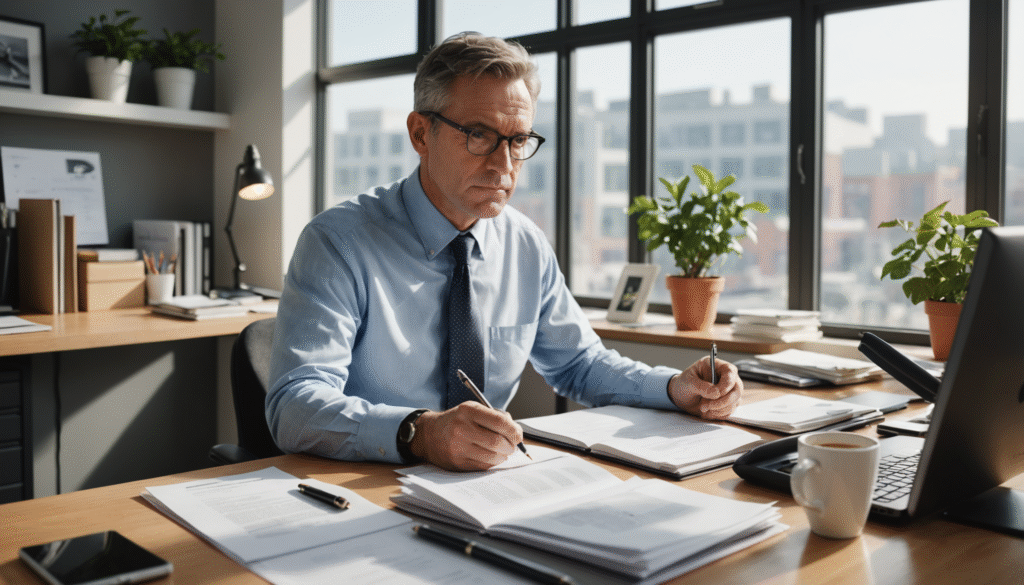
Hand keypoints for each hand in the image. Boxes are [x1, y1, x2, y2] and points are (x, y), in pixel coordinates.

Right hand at [410, 402, 524, 470]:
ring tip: (503, 451)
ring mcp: (458, 447)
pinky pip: (483, 466)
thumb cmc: (457, 421)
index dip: (514, 430)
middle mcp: (462, 428)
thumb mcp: (472, 409)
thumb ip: (494, 416)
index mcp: (468, 411)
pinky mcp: (457, 463)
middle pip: (497, 442)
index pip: (499, 422)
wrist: (429, 435)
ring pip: (492, 457)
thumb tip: (516, 432)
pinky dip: (493, 462)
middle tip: (512, 445)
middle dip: (511, 446)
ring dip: (503, 456)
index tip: (518, 435)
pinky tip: (491, 456)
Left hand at [668, 356, 742, 419]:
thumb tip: (716, 393)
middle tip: (705, 406)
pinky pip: (729, 411)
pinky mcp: (728, 403)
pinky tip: (707, 412)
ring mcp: (729, 390)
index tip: (716, 394)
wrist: (680, 397)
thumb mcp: (688, 382)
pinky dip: (718, 414)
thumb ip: (702, 386)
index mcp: (716, 365)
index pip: (730, 372)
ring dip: (718, 409)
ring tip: (702, 407)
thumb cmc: (684, 384)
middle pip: (737, 389)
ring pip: (734, 402)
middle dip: (723, 401)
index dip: (726, 384)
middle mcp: (725, 377)